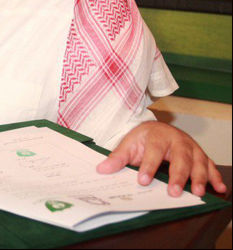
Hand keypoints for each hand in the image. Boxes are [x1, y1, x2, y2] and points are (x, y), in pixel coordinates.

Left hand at [96, 121, 226, 196]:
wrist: (156, 128)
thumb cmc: (143, 138)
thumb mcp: (129, 145)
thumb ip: (117, 158)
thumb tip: (102, 170)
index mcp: (156, 135)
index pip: (152, 150)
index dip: (148, 165)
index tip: (143, 180)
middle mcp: (176, 139)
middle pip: (179, 157)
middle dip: (177, 175)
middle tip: (174, 192)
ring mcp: (190, 146)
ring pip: (197, 161)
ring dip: (198, 177)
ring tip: (197, 192)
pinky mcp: (199, 154)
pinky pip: (209, 165)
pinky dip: (215, 176)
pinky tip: (218, 187)